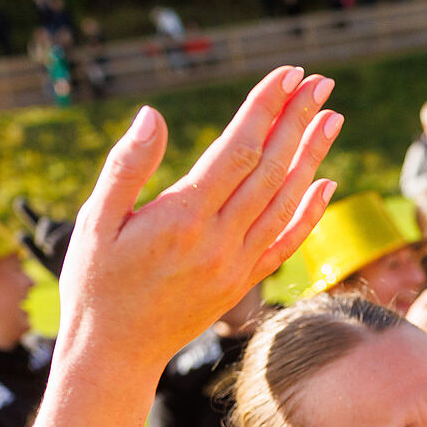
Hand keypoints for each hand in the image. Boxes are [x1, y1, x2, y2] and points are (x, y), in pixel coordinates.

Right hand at [57, 67, 339, 373]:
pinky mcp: (243, 283)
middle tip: (320, 82)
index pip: (238, 149)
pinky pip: (285, 243)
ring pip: (285, 201)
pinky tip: (326, 182)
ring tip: (332, 117)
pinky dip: (308, 212)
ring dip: (312, 156)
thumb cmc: (95, 282)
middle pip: (270, 169)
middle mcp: (218, 240)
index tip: (288, 73)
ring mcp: (237, 264)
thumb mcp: (95, 220)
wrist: (114, 352)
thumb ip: (126, 166)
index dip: (266, 108)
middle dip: (297, 120)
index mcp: (183, 217)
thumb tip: (153, 115)